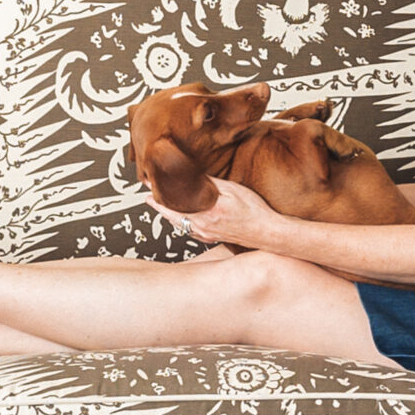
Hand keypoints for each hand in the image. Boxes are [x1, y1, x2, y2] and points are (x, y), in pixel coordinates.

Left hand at [148, 179, 281, 246]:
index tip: (149, 184)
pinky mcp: (210, 238)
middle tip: (148, 196)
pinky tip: (180, 220)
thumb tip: (192, 176)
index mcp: (205, 211)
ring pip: (179, 224)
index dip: (159, 193)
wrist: (266, 232)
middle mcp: (201, 225)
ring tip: (158, 205)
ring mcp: (205, 234)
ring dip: (167, 214)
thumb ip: (211, 184)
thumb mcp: (233, 190)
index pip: (174, 201)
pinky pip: (189, 231)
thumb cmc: (253, 211)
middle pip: (172, 214)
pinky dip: (180, 223)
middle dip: (158, 204)